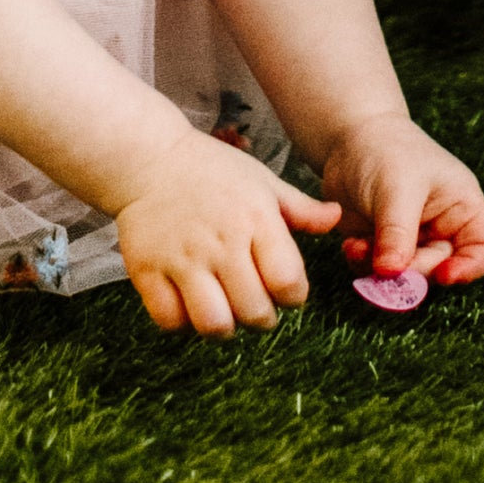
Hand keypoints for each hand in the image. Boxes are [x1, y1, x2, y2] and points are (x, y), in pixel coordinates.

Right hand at [116, 131, 342, 336]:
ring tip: (220, 307)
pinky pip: (169, 320)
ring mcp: (181, 257)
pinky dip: (181, 321)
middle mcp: (220, 241)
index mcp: (254, 219)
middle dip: (260, 316)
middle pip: (254, 313)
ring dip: (222, 325)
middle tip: (250, 300)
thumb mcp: (260, 180)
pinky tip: (186, 301)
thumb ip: (300, 208)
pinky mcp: (146, 269)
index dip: (292, 295)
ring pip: (213, 324)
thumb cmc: (210, 169)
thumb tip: (337, 218)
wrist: (146, 157)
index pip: (289, 285)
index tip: (281, 286)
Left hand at [320, 112, 483, 285]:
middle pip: (440, 268)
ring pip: (408, 274)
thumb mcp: (397, 187)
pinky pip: (380, 269)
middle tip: (386, 267)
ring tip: (357, 249)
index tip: (444, 276)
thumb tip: (391, 273)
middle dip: (413, 273)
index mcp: (462, 207)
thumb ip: (397, 232)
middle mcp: (442, 228)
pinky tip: (350, 246)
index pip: (483, 248)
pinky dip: (365, 265)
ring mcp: (412, 239)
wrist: (348, 135)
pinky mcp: (384, 245)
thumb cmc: (385, 150)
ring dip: (383, 273)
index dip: (471, 268)